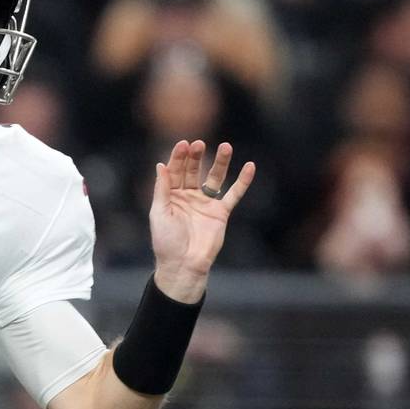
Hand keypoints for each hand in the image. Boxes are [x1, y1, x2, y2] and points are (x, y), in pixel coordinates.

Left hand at [149, 140, 255, 302]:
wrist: (183, 265)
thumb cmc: (166, 241)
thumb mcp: (159, 212)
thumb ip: (162, 189)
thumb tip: (160, 165)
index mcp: (171, 195)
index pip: (175, 171)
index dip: (179, 157)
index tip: (183, 143)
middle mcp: (189, 196)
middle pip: (194, 170)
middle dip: (196, 157)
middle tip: (199, 143)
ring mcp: (206, 204)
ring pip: (215, 178)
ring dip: (220, 162)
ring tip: (226, 146)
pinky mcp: (221, 213)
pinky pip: (234, 194)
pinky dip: (242, 181)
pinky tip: (250, 167)